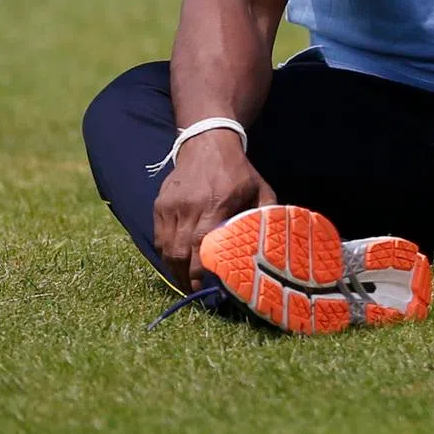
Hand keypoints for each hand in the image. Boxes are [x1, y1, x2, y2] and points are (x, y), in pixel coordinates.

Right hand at [153, 129, 276, 291]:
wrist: (208, 141)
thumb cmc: (238, 170)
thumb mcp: (260, 188)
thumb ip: (266, 214)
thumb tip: (275, 242)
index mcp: (217, 204)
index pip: (202, 244)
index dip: (199, 270)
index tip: (204, 287)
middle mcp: (191, 205)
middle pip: (180, 252)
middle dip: (184, 277)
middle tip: (193, 292)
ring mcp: (172, 205)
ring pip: (166, 247)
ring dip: (173, 269)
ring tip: (184, 282)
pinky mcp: (160, 203)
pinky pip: (158, 236)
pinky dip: (165, 252)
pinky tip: (175, 261)